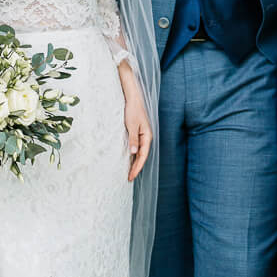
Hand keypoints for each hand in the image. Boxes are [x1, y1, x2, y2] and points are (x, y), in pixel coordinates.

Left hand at [118, 65, 151, 182]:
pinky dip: (133, 155)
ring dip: (135, 163)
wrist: (133, 98)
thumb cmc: (133, 110)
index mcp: (147, 137)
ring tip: (129, 173)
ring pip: (139, 153)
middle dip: (136, 168)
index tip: (131, 176)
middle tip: (129, 178)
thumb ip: (133, 139)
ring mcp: (142, 136)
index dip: (137, 167)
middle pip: (142, 156)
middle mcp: (146, 138)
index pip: (142, 156)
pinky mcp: (138, 133)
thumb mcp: (131, 125)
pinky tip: (129, 160)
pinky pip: (137, 147)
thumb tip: (133, 153)